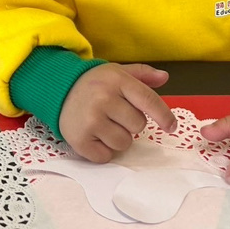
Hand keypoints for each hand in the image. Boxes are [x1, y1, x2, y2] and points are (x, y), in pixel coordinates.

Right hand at [60, 63, 176, 162]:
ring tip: (104, 125)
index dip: (164, 116)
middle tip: (116, 115)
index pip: (149, 101)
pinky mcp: (79, 139)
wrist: (58, 90)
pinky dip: (103, 151)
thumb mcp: (117, 72)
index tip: (171, 127)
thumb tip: (165, 78)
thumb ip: (142, 74)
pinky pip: (105, 156)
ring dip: (118, 138)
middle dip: (131, 123)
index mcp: (117, 80)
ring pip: (124, 143)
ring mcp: (91, 120)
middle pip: (138, 125)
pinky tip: (95, 136)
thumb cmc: (93, 84)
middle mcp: (104, 99)